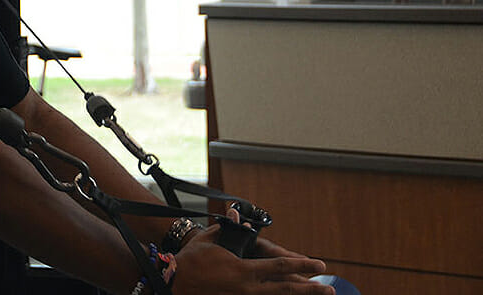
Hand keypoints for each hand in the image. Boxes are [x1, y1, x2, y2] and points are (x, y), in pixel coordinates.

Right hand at [170, 225, 334, 293]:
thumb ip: (228, 229)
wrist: (174, 282)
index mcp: (244, 269)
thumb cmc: (191, 260)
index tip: (319, 265)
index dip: (302, 266)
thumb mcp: (210, 239)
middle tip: (330, 289)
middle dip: (310, 289)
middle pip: (286, 289)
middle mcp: (248, 288)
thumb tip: (237, 217)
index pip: (281, 267)